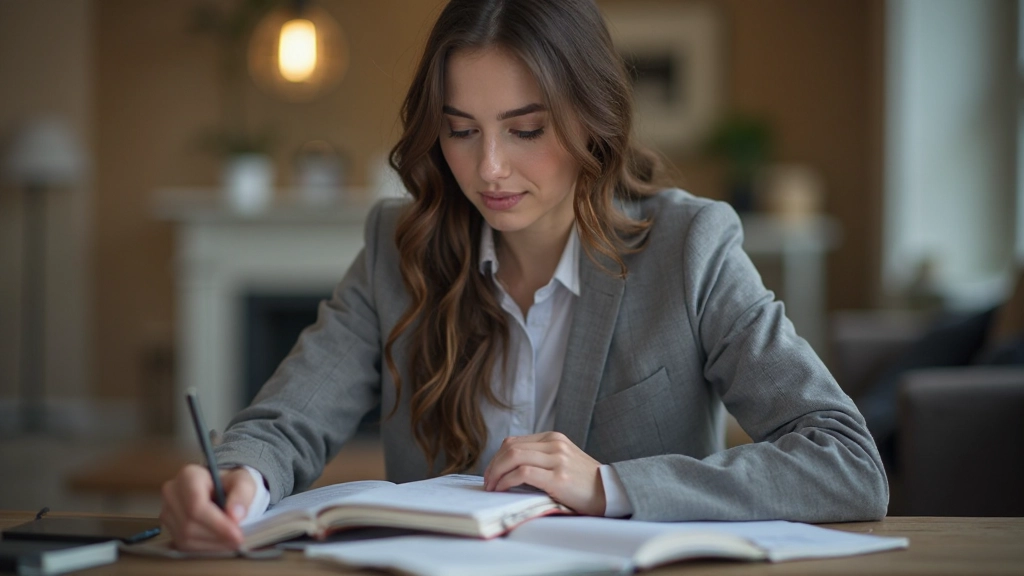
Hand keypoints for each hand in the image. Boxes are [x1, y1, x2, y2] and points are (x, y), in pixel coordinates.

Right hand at [159, 464, 255, 550]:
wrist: (219, 488)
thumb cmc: (230, 483)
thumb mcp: (243, 481)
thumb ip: (242, 494)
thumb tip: (235, 516)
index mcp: (189, 475)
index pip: (196, 506)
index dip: (217, 524)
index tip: (237, 534)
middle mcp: (172, 492)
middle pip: (189, 524)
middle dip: (216, 535)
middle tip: (238, 539)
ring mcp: (167, 511)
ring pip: (185, 536)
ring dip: (211, 543)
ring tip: (230, 539)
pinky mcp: (168, 527)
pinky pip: (183, 544)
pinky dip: (204, 547)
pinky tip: (219, 542)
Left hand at [483, 432, 605, 515]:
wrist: (610, 492)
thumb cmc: (584, 482)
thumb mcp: (563, 460)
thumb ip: (541, 458)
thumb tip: (508, 467)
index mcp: (553, 438)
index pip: (514, 442)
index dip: (496, 458)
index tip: (491, 473)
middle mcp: (555, 444)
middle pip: (510, 448)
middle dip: (492, 465)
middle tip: (487, 482)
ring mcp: (557, 459)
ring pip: (513, 457)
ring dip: (496, 473)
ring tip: (491, 487)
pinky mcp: (558, 477)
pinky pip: (522, 473)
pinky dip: (506, 481)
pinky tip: (502, 489)